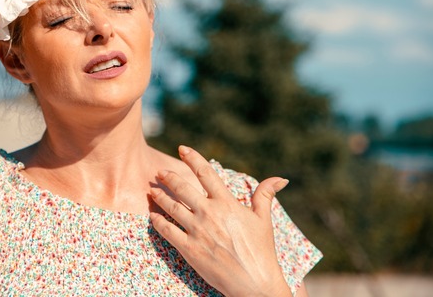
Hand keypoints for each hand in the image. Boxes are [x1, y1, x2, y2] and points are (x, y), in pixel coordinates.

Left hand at [150, 145, 291, 296]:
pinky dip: (158, 222)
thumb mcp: (264, 220)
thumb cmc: (261, 251)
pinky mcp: (189, 249)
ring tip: (152, 191)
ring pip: (171, 208)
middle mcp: (210, 214)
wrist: (255, 283)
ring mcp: (198, 231)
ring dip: (159, 197)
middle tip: (159, 173)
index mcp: (227, 204)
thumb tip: (280, 178)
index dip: (192, 158)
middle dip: (168, 178)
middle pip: (182, 188)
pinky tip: (153, 216)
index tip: (182, 148)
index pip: (206, 174)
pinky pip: (167, 231)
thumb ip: (265, 195)